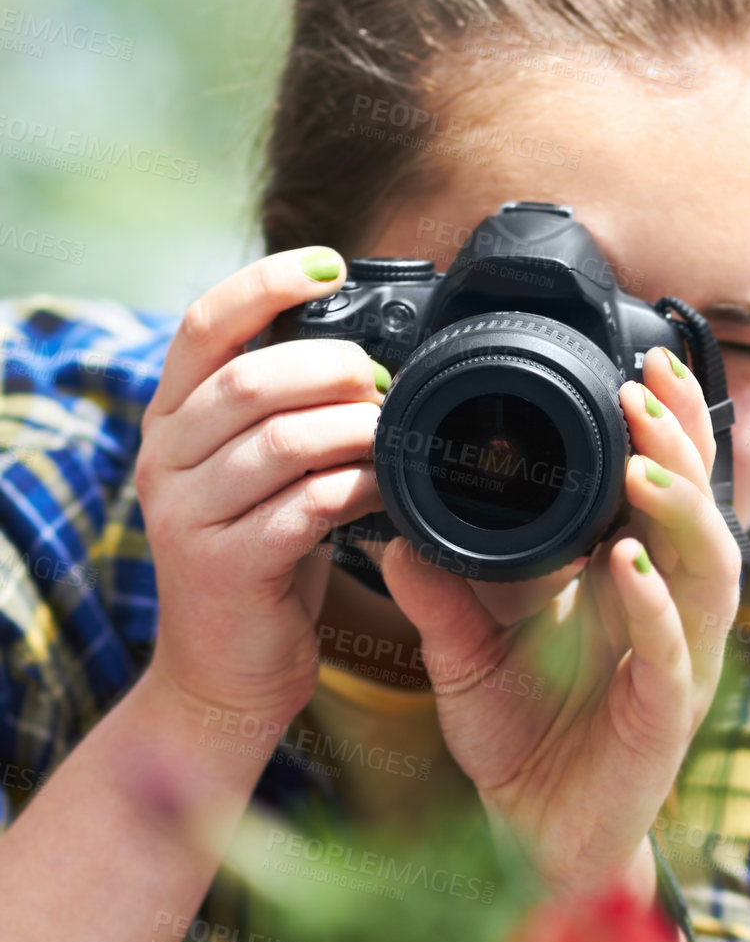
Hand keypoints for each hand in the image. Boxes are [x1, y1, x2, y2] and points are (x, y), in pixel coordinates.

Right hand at [136, 249, 387, 734]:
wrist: (223, 676)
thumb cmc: (258, 564)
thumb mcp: (256, 477)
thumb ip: (279, 416)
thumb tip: (359, 355)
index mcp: (171, 423)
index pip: (202, 325)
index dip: (265, 284)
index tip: (329, 265)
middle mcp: (165, 460)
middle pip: (250, 378)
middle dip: (332, 368)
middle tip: (382, 384)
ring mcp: (187, 516)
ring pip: (280, 441)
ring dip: (353, 430)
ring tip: (392, 438)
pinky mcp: (224, 567)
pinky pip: (301, 507)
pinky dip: (354, 490)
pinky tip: (383, 492)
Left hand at [380, 346, 742, 896]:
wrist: (534, 840)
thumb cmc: (522, 741)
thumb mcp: (467, 654)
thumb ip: (440, 593)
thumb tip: (392, 531)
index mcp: (630, 587)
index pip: (664, 490)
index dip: (664, 427)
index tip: (637, 365)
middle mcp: (667, 615)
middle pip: (702, 510)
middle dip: (683, 443)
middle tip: (647, 383)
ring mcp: (676, 665)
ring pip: (709, 572)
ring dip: (678, 511)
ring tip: (640, 464)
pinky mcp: (665, 718)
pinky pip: (671, 654)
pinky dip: (654, 607)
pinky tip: (627, 566)